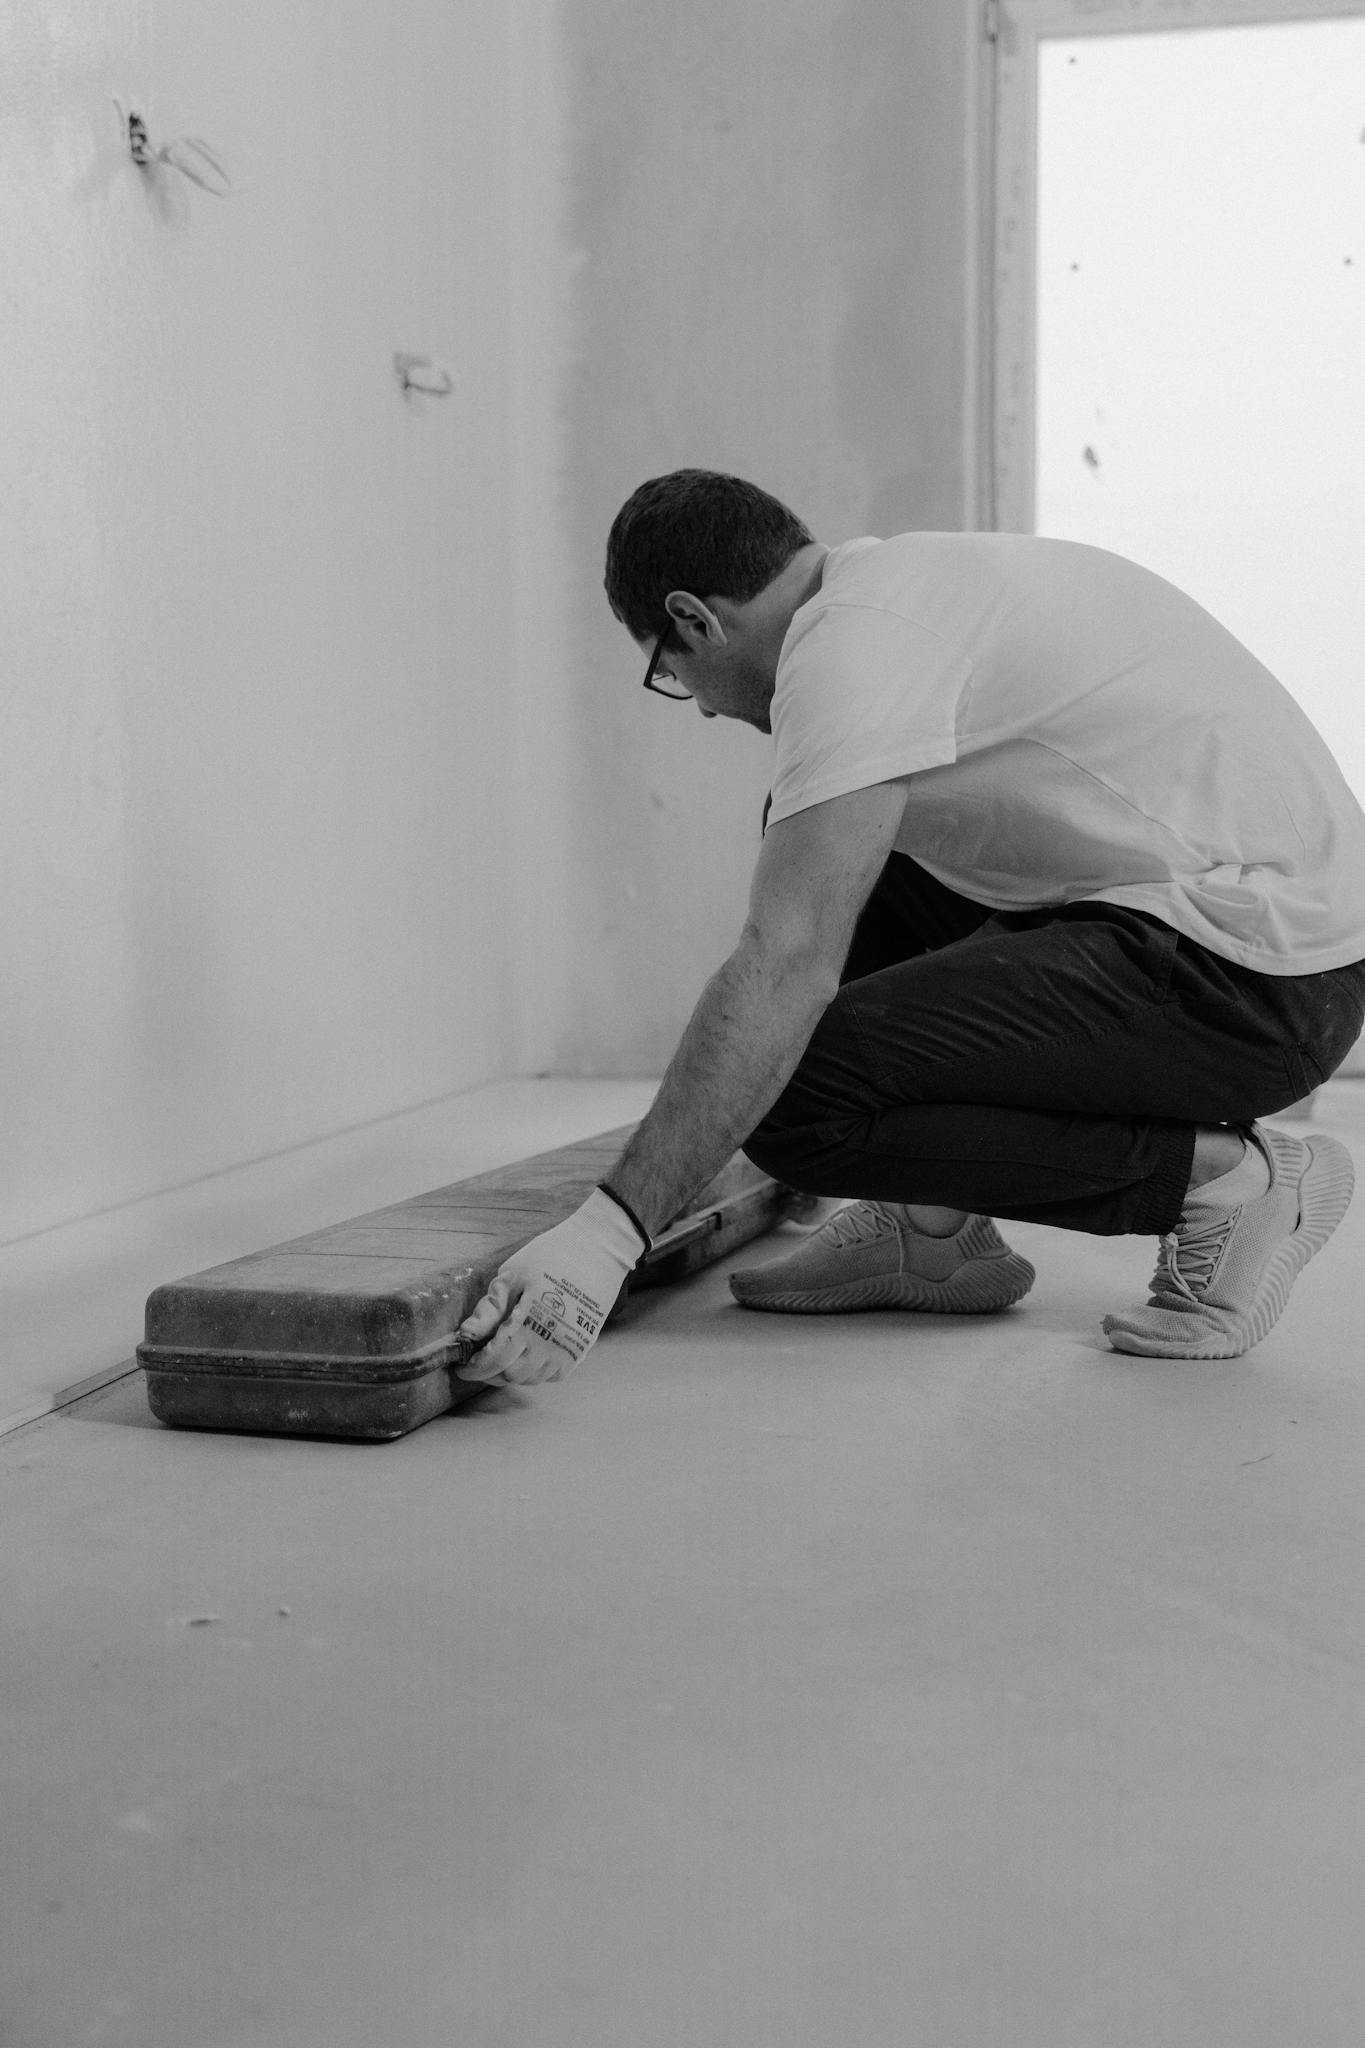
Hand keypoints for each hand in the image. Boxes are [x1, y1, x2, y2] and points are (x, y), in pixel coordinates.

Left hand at [455, 1188, 647, 1386]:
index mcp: (529, 1323)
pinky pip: (552, 1375)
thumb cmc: (551, 1256)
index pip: (494, 1361)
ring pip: (531, 1378)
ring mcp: (568, 1349)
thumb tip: (465, 1336)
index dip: (474, 1368)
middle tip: (480, 1356)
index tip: (461, 1366)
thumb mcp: (512, 1276)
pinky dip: (535, 1372)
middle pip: (510, 1375)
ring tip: (502, 1355)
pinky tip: (528, 1354)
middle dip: (489, 1371)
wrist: (598, 1249)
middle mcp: (550, 1344)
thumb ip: (489, 1310)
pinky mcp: (581, 1348)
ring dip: (511, 1372)